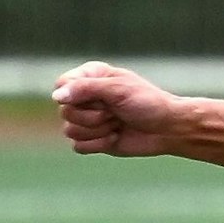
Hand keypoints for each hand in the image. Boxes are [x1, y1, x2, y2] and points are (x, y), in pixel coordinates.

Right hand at [51, 61, 183, 156]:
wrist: (167, 129)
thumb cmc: (148, 103)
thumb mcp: (118, 90)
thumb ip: (86, 89)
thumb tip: (56, 96)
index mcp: (91, 77)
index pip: (62, 85)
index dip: (76, 96)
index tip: (101, 99)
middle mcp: (86, 97)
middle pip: (65, 111)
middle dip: (93, 116)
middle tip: (116, 113)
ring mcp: (87, 119)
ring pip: (69, 130)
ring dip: (98, 130)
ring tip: (118, 124)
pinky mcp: (91, 139)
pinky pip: (78, 146)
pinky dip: (99, 144)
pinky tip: (116, 137)